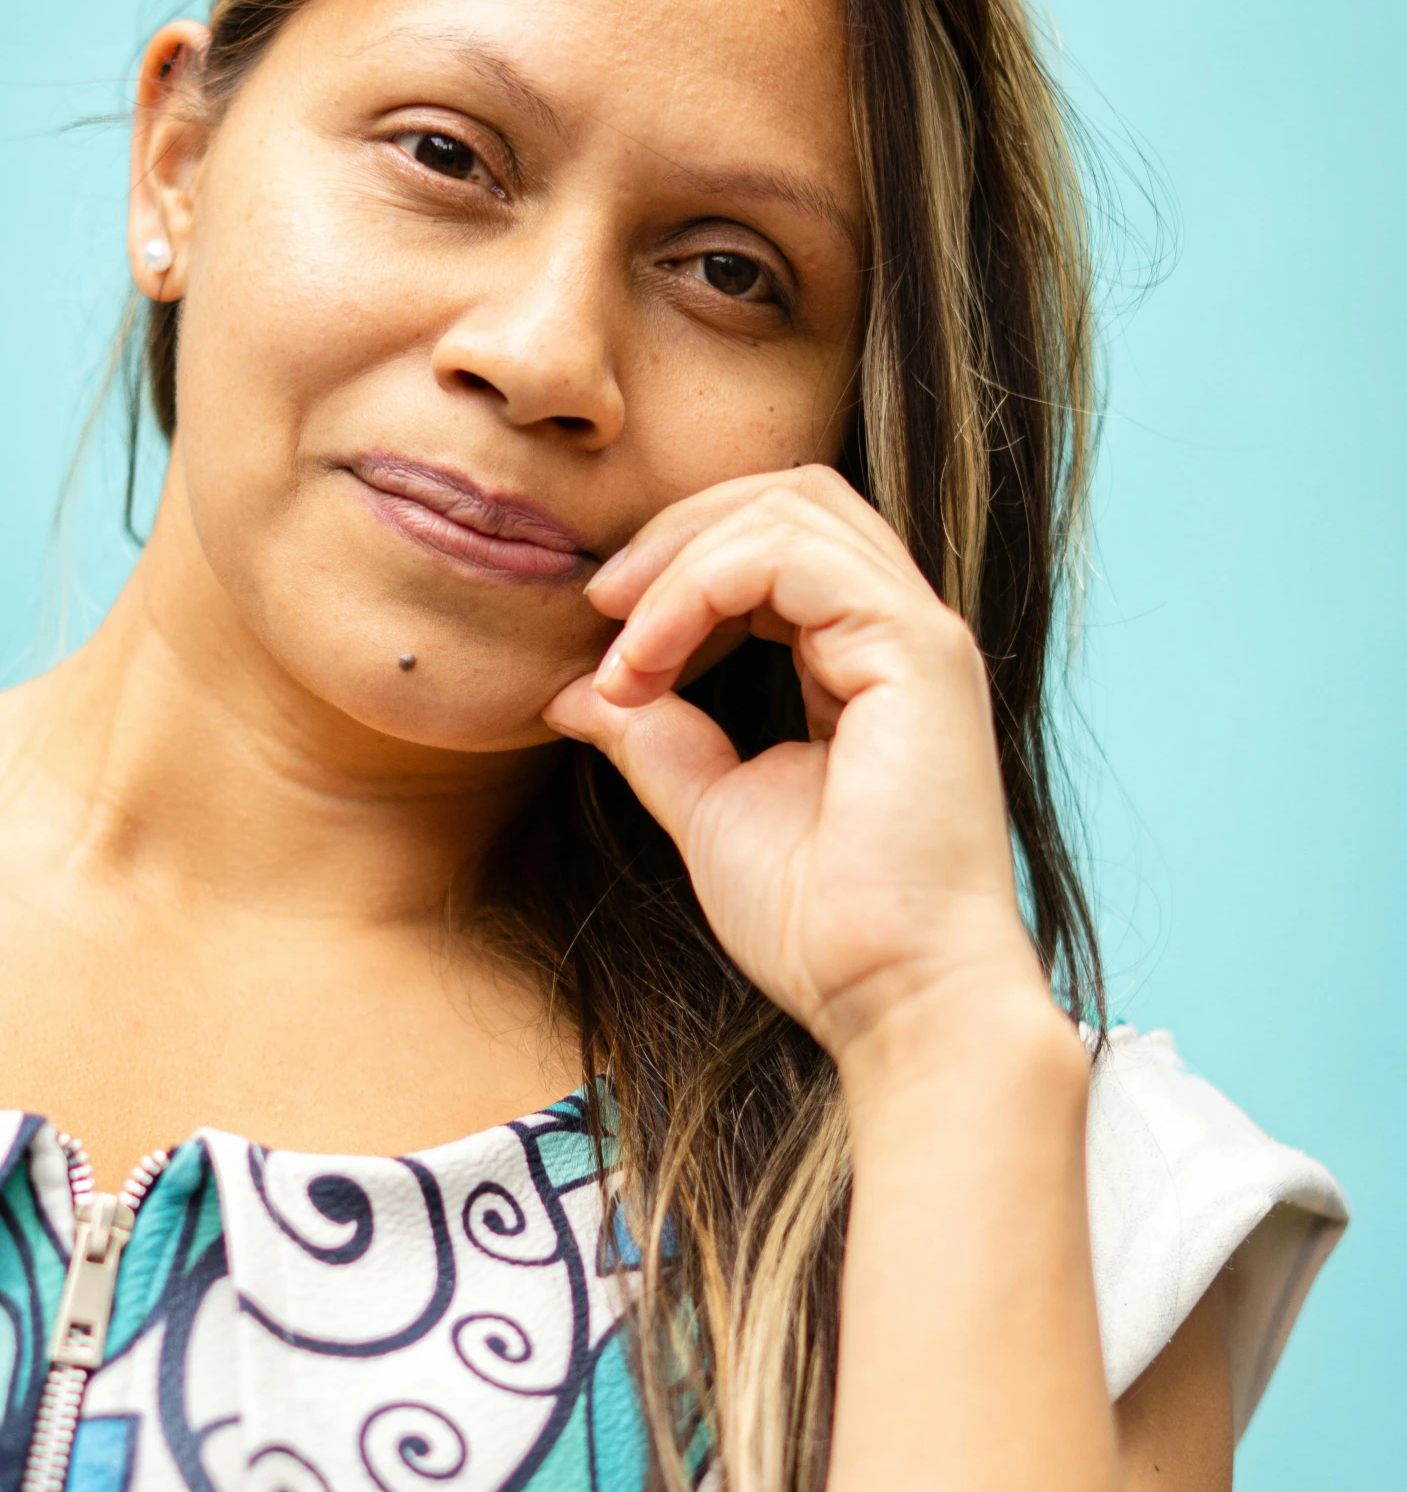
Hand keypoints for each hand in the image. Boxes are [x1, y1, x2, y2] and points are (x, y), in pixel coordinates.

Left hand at [543, 467, 1053, 1066]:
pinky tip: (650, 660)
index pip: (775, 541)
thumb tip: (574, 691)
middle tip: (597, 604)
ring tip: (618, 644)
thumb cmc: (822, 926)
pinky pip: (793, 557)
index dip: (677, 564)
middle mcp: (899, 631)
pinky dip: (700, 588)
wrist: (891, 997)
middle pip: (788, 494)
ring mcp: (917, 633)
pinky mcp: (917, 651)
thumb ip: (655, 736)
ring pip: (790, 507)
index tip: (599, 638)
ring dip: (679, 561)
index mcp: (863, 659)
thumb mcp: (709, 807)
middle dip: (676, 533)